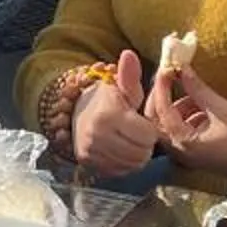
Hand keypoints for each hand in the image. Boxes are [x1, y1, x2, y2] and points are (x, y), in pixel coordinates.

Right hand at [69, 49, 159, 177]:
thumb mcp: (120, 87)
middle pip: (141, 153)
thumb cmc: (106, 100)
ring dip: (136, 155)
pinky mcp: (89, 164)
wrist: (76, 113)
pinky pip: (119, 172)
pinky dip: (124, 164)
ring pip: (132, 165)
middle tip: (138, 134)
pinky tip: (120, 151)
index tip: (142, 122)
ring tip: (130, 142)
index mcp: (108, 115)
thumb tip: (129, 54)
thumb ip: (129, 76)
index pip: (147, 135)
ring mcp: (91, 151)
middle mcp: (97, 135)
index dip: (149, 130)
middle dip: (145, 145)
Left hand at [149, 65, 226, 175]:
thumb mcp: (220, 108)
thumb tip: (181, 68)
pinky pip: (182, 128)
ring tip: (194, 91)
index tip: (166, 69)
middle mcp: (180, 151)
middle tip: (171, 77)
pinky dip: (188, 114)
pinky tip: (202, 104)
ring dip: (178, 104)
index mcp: (184, 143)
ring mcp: (187, 152)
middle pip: (158, 120)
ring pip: (170, 123)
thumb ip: (197, 88)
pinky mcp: (196, 150)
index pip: (161, 111)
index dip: (162, 88)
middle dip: (163, 97)